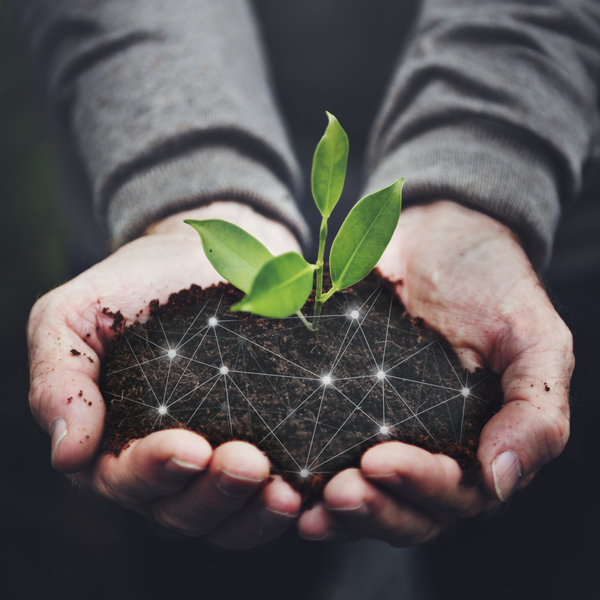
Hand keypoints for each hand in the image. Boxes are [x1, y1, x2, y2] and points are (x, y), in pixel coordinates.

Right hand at [27, 202, 302, 548]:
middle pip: (181, 511)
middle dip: (213, 494)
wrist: (200, 254)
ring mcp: (215, 458)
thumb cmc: (131, 285)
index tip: (189, 448)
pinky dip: (289, 502)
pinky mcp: (262, 442)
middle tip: (248, 463)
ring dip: (255, 512)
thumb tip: (69, 454)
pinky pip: (270, 492)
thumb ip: (58, 379)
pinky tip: (309, 485)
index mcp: (112, 442)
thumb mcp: (72, 317)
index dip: (154, 472)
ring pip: (228, 517)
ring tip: (285, 489)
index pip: (124, 480)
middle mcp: (163, 464)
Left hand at [297, 200, 572, 545]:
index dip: (419, 488)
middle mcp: (430, 449)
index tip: (380, 461)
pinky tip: (282, 479)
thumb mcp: (535, 340)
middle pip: (405, 509)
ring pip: (365, 493)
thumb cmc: (495, 286)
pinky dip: (305, 473)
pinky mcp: (344, 405)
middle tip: (338, 491)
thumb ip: (536, 413)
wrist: (440, 236)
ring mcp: (383, 430)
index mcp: (479, 446)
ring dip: (336, 508)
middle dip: (372, 508)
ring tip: (305, 503)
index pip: (455, 494)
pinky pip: (325, 449)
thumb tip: (501, 480)